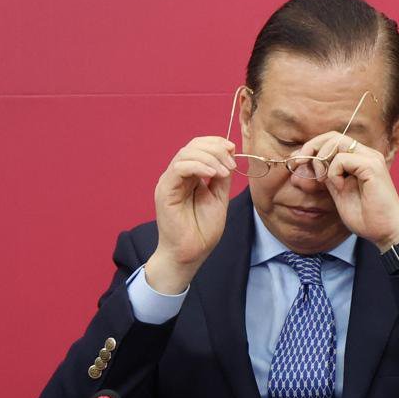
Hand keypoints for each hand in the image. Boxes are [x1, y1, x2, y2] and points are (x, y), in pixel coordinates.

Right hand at [145, 136, 234, 292]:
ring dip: (209, 157)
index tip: (233, 150)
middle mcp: (177, 176)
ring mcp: (169, 182)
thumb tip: (228, 155)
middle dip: (215, 148)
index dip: (216, 143)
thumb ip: (222, 177)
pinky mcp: (165, 190)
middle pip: (192, 146)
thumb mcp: (219, 197)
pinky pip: (179, 168)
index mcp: (189, 176)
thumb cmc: (202, 231)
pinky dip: (198, 166)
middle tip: (231, 162)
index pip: (198, 147)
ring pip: (185, 153)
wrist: (190, 254)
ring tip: (225, 171)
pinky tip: (212, 174)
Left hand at [299, 132, 398, 251]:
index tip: (296, 160)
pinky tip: (339, 187)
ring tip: (323, 179)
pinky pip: (342, 159)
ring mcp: (371, 159)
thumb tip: (309, 164)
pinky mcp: (372, 167)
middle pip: (333, 136)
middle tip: (299, 162)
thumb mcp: (339, 193)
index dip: (312, 147)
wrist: (385, 231)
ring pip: (337, 142)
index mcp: (359, 159)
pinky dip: (334, 172)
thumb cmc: (366, 216)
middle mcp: (366, 154)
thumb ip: (328, 177)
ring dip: (321, 160)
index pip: (333, 140)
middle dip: (311, 147)